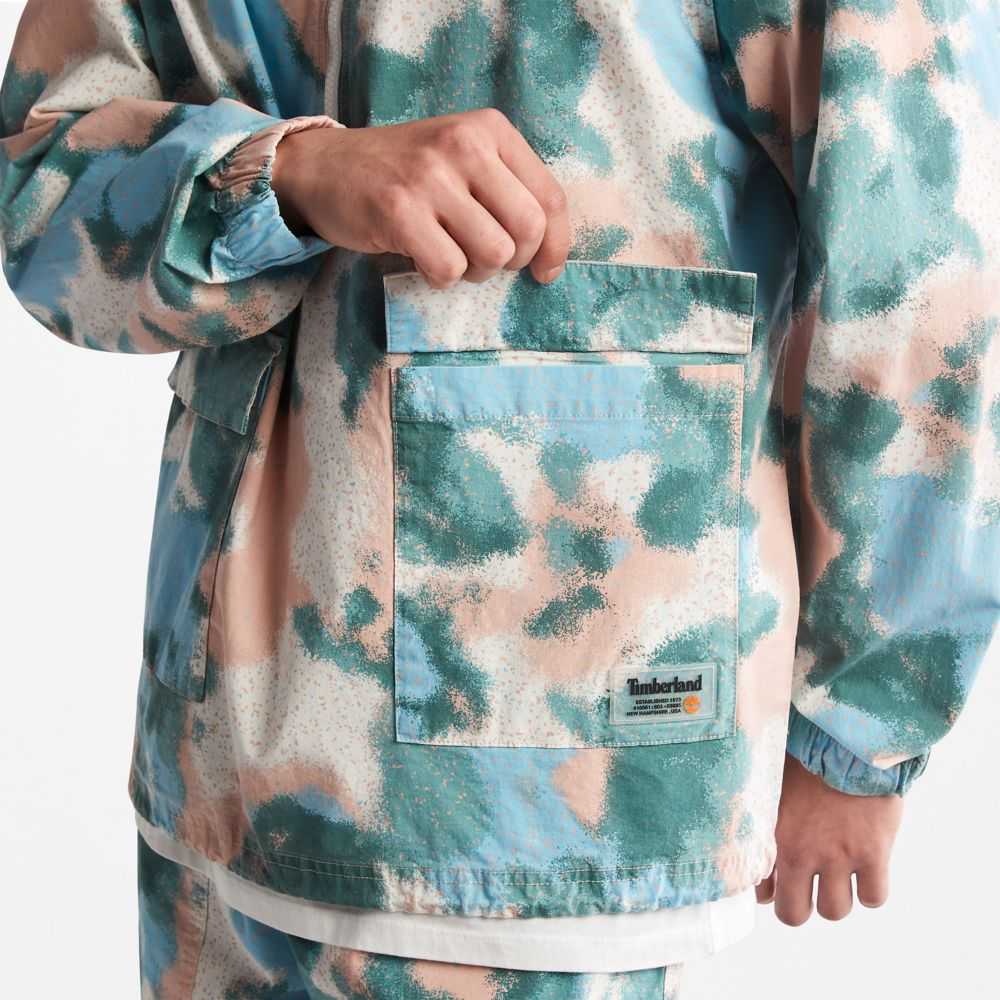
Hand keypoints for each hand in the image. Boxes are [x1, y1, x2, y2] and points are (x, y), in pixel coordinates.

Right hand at [270, 107, 570, 288]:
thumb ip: (506, 190)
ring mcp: (430, 176)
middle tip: (485, 258)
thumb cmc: (404, 173)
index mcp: (489, 129)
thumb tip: (551, 253)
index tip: (544, 271)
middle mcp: (464, 144)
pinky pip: (449, 269)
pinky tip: (423, 259)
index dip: (556, 245)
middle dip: (513, 260)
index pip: (550, 198)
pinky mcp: (398, 210)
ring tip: (450, 255)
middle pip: (527, 230)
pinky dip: (440, 278)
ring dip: (475, 272)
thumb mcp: (461, 160)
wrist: (324, 167)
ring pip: (492, 254)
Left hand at [756, 752, 903, 925]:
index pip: (760, 891)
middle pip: (794, 914)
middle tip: (808, 886)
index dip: (771, 889)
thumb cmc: (806, 749)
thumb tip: (749, 828)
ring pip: (835, 911)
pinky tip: (867, 868)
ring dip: (836, 898)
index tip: (780, 878)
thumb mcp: (770, 778)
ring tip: (839, 873)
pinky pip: (874, 898)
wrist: (848, 736)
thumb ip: (761, 810)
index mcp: (771, 834)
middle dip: (800, 904)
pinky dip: (871, 890)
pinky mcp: (873, 853)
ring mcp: (838, 856)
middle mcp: (801, 851)